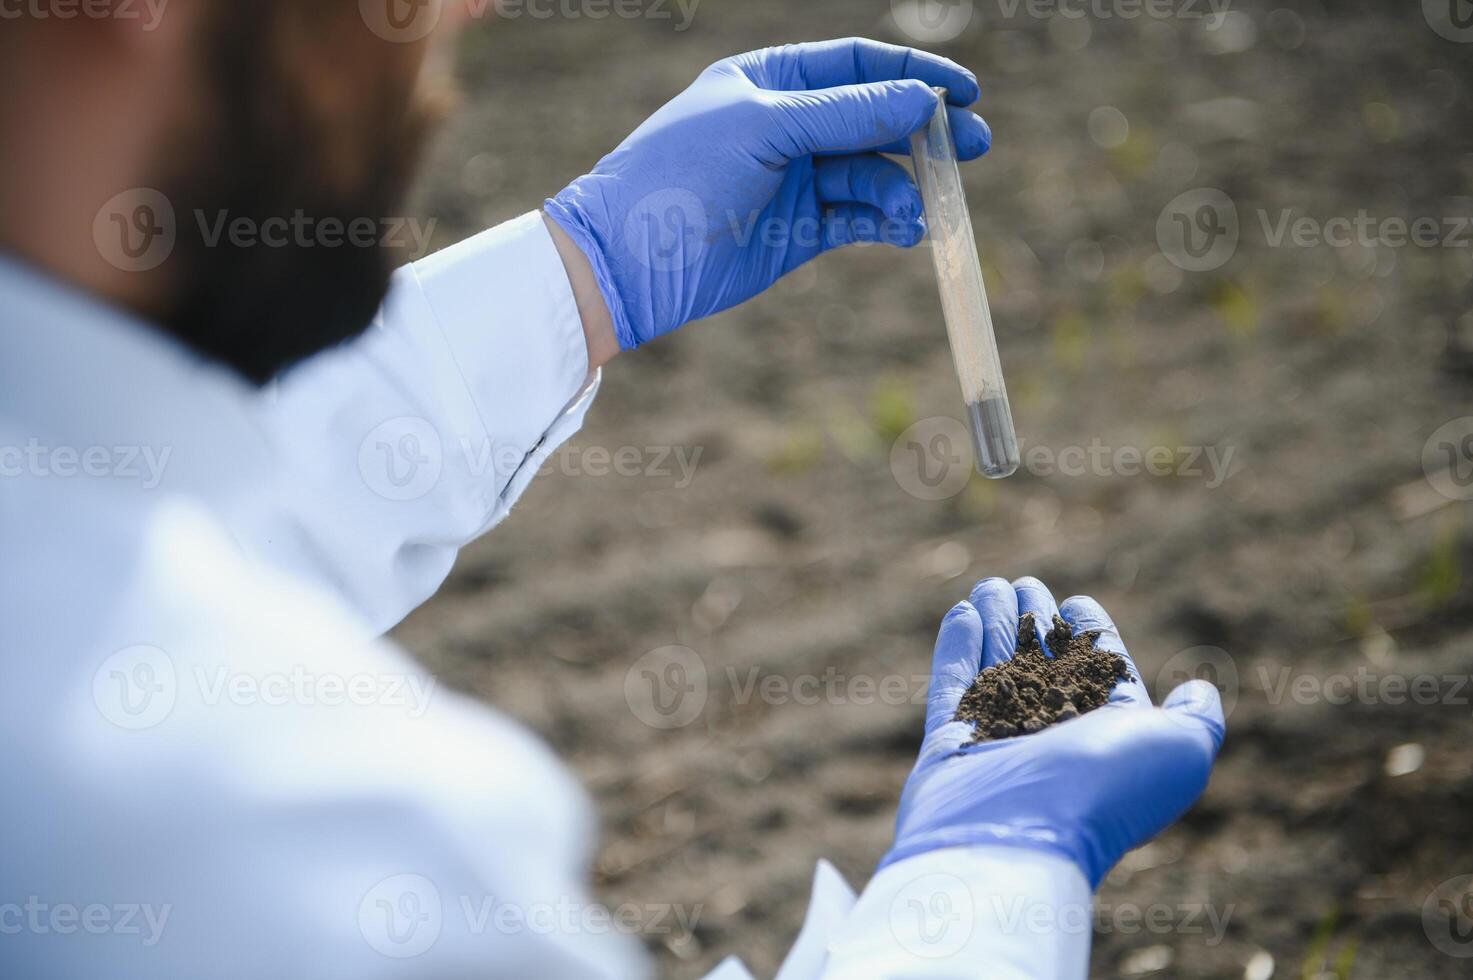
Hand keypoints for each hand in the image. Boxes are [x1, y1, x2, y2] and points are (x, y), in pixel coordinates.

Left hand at [544, 37, 990, 350]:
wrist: (632, 259)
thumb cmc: (682, 173)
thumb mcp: (765, 128)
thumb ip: (845, 114)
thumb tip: (924, 101)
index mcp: (772, 80)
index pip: (857, 66)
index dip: (914, 77)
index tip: (965, 93)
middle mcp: (788, 126)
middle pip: (876, 120)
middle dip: (927, 134)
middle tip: (976, 148)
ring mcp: (796, 180)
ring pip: (873, 175)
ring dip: (904, 189)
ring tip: (921, 212)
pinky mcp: (800, 232)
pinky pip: (860, 219)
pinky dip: (887, 222)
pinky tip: (907, 230)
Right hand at [883, 577, 1225, 888]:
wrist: (1021, 834)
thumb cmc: (1105, 787)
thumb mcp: (1179, 750)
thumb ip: (1198, 716)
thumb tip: (1199, 689)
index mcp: (1108, 737)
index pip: (1100, 673)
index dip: (1092, 634)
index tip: (1077, 603)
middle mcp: (1053, 738)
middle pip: (1045, 664)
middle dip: (1037, 620)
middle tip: (1027, 583)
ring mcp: (999, 739)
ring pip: (998, 666)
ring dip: (996, 621)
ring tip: (991, 584)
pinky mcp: (951, 740)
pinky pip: (954, 683)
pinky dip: (957, 646)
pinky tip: (962, 612)